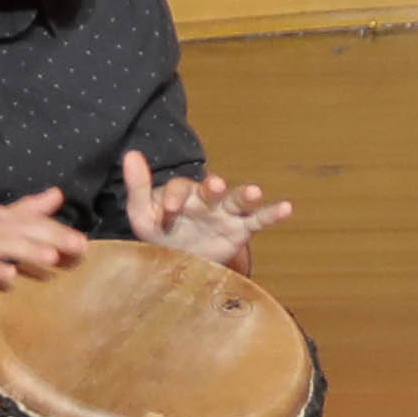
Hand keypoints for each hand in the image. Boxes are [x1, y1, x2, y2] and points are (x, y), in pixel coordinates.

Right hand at [0, 188, 85, 302]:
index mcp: (1, 217)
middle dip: (54, 237)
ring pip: (6, 245)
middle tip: (80, 248)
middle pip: (26, 229)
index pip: (36, 220)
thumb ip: (28, 210)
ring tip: (52, 259)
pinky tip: (10, 276)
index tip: (85, 242)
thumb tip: (58, 193)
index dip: (60, 229)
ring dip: (29, 250)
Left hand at [126, 150, 292, 267]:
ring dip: (244, 194)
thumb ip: (138, 186)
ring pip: (236, 200)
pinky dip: (273, 213)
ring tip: (253, 192)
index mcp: (181, 194)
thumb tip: (130, 153)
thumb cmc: (159, 234)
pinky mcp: (240, 229)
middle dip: (213, 188)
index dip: (174, 198)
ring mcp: (225, 213)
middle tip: (213, 186)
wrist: (179, 263)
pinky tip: (287, 208)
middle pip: (212, 189)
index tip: (169, 212)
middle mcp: (205, 199)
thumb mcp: (142, 213)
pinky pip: (258, 220)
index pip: (179, 189)